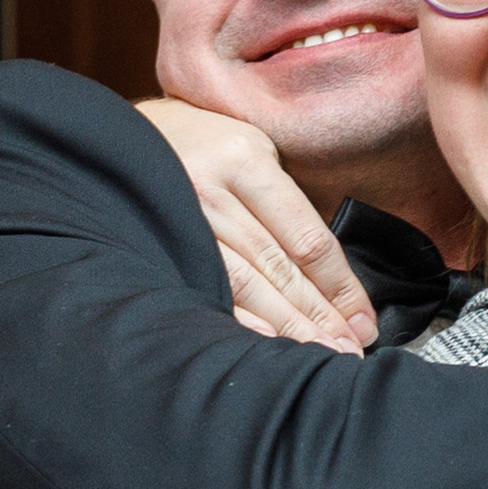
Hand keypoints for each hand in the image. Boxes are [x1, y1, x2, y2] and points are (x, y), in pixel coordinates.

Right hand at [134, 100, 377, 349]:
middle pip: (279, 267)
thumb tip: (330, 271)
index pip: (306, 237)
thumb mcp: (251, 148)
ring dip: (288, 325)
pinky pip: (207, 287)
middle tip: (349, 349)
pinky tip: (265, 340)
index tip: (363, 318)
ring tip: (320, 352)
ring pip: (245, 284)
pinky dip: (239, 318)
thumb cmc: (202, 143)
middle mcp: (210, 191)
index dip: (339, 285)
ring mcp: (180, 220)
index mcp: (244, 160)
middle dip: (320, 315)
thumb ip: (285, 200)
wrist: (124, 136)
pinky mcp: (160, 243)